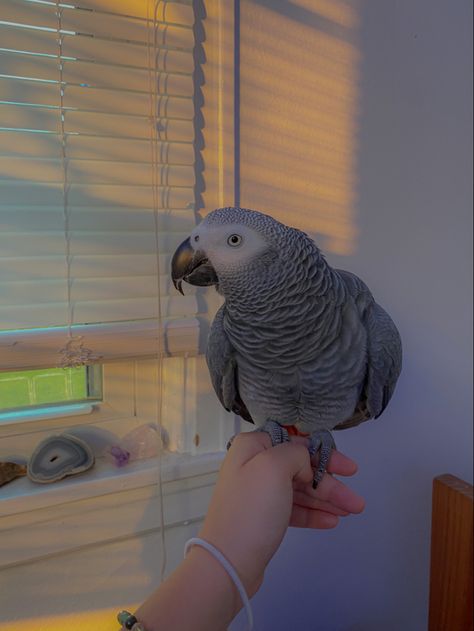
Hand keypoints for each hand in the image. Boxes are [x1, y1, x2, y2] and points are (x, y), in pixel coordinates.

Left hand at [198, 432, 364, 599]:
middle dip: (330, 482)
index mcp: (253, 447)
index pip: (294, 441)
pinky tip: (331, 520)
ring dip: (327, 499)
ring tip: (352, 511)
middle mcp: (254, 466)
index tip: (346, 467)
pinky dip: (313, 513)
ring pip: (300, 490)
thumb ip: (295, 453)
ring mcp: (259, 493)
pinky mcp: (264, 518)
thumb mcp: (274, 466)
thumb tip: (303, 463)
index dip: (322, 453)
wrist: (229, 562)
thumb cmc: (250, 510)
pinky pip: (294, 509)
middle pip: (301, 468)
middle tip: (355, 498)